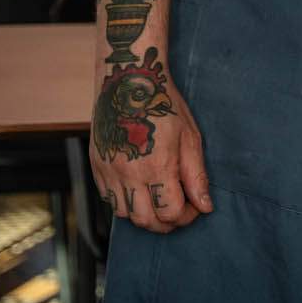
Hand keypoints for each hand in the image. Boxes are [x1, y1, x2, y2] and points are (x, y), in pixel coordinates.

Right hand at [87, 41, 213, 233]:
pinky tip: (139, 188)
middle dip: (166, 223)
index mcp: (157, 166)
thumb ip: (196, 176)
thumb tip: (205, 206)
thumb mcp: (189, 137)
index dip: (187, 216)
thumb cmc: (163, 104)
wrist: (127, 79)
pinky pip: (108, 199)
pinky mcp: (96, 165)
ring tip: (157, 199)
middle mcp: (129, 173)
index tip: (193, 206)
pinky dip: (124, 202)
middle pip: (146, 222)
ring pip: (124, 215)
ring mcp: (109, 170)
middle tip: (177, 210)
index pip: (172, 213)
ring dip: (143, 214)